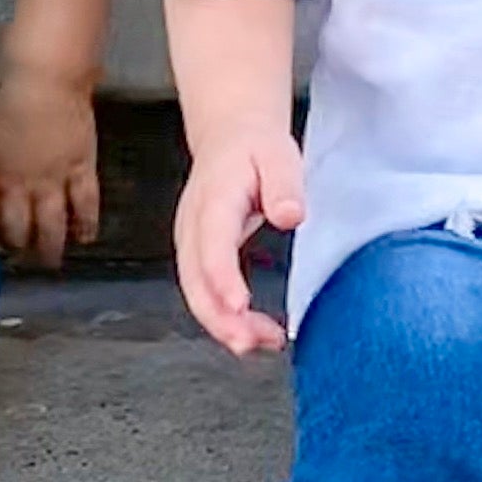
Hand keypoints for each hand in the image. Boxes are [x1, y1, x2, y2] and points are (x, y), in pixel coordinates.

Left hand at [0, 66, 100, 266]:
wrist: (45, 77)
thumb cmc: (9, 89)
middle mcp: (22, 182)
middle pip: (20, 225)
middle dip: (18, 244)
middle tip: (21, 257)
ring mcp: (54, 178)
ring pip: (52, 222)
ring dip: (51, 243)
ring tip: (51, 260)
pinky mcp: (81, 168)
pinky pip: (85, 204)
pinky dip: (86, 223)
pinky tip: (86, 237)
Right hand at [175, 130, 306, 355]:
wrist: (230, 137)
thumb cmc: (255, 149)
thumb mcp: (279, 155)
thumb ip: (285, 185)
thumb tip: (290, 215)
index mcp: (213, 200)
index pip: (212, 245)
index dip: (223, 279)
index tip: (240, 306)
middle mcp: (193, 227)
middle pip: (195, 281)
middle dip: (219, 318)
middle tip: (252, 343)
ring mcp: (191, 244)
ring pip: (196, 294)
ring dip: (223, 325)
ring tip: (260, 344)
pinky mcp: (197, 256)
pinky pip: (204, 293)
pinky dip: (224, 318)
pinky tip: (252, 332)